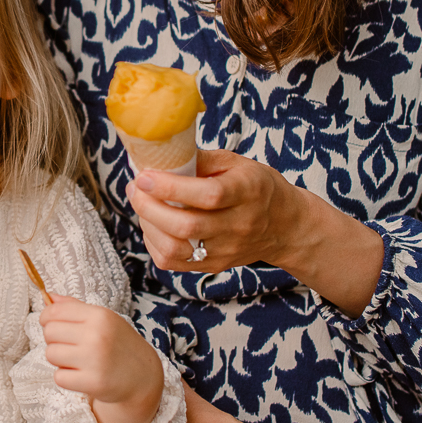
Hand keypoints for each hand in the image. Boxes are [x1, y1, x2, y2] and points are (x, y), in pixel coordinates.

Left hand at [40, 294, 162, 422]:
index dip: (46, 318)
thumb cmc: (118, 344)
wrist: (143, 377)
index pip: (54, 311)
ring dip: (59, 359)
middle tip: (69, 345)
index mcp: (99, 316)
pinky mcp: (93, 382)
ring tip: (76, 360)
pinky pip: (59, 377)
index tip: (52, 324)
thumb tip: (48, 296)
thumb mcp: (103, 319)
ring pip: (51, 354)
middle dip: (54, 339)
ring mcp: (95, 360)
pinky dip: (66, 378)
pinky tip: (81, 374)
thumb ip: (74, 306)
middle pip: (49, 332)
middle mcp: (97, 335)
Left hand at [126, 150, 299, 272]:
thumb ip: (201, 159)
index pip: (208, 195)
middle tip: (135, 187)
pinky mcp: (213, 266)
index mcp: (247, 193)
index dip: (171, 187)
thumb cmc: (257, 188)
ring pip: (175, 249)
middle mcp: (237, 225)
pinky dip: (153, 243)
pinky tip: (151, 224)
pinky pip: (173, 263)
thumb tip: (161, 156)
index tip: (145, 176)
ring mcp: (225, 251)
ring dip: (147, 225)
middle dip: (149, 206)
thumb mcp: (238, 163)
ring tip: (140, 203)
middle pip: (186, 226)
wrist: (285, 227)